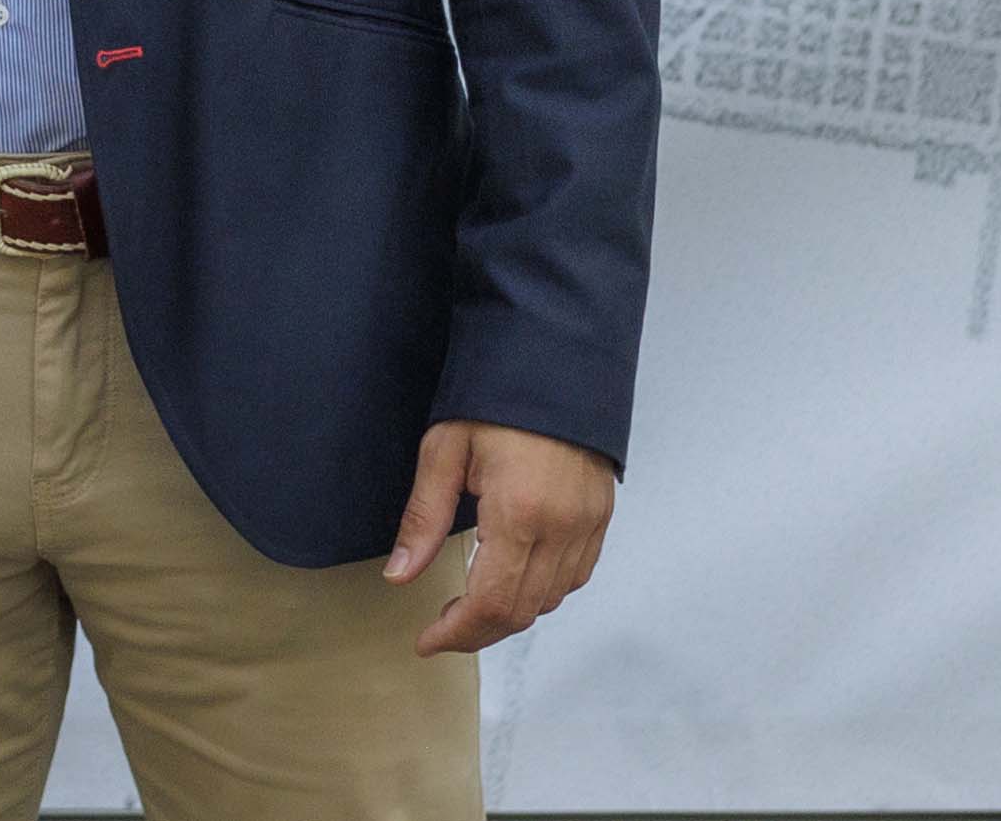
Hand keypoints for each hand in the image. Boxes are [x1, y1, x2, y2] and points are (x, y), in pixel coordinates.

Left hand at [385, 419, 614, 655]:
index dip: (456, 633)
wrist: (555, 359)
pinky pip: (575, 577)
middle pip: (521, 612)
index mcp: (520, 513)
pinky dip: (542, 591)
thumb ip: (423, 518)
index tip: (427, 642)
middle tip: (442, 629)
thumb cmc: (496, 397)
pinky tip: (513, 578)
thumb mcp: (445, 450)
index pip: (490, 603)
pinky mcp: (601, 517)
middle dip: (478, 631)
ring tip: (470, 604)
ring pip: (550, 601)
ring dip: (509, 614)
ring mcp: (588, 525)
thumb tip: (399, 575)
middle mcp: (562, 528)